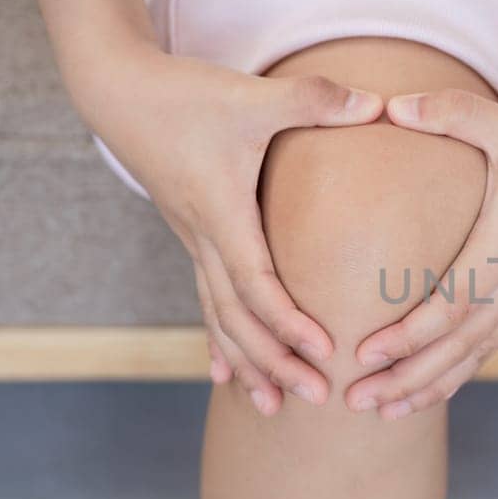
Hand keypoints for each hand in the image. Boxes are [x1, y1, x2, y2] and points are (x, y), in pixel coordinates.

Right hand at [74, 46, 382, 414]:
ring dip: (246, 363)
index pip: (257, 284)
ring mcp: (194, 240)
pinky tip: (225, 374)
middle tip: (317, 397)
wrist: (118, 91)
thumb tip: (380, 105)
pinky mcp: (193, 235)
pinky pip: (207, 300)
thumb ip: (316, 100)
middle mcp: (204, 237)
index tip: (325, 351)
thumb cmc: (186, 94)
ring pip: (219, 317)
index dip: (289, 321)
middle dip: (275, 362)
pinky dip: (219, 339)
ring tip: (271, 407)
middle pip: (238, 317)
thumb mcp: (253, 95)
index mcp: (223, 214)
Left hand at [344, 91, 497, 417]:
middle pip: (458, 345)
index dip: (407, 334)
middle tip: (358, 405)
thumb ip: (450, 113)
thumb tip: (387, 105)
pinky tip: (443, 379)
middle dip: (407, 379)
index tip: (365, 354)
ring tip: (392, 412)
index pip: (450, 305)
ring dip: (434, 382)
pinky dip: (466, 364)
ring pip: (479, 350)